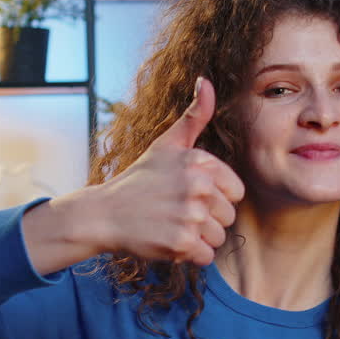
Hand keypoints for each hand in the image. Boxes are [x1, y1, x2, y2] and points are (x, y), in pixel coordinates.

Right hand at [94, 76, 244, 265]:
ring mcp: (189, 215)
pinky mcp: (181, 243)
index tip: (189, 195)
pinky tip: (168, 241)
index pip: (236, 192)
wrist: (104, 214)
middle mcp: (198, 186)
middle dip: (206, 220)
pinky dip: (189, 256)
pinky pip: (206, 257)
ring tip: (171, 225)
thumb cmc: (139, 179)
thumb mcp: (167, 144)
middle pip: (228, 217)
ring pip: (218, 238)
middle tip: (176, 212)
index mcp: (200, 162)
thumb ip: (193, 116)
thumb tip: (206, 81)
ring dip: (198, 239)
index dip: (215, 198)